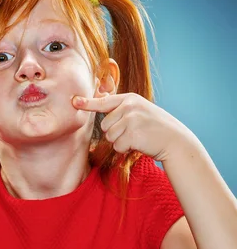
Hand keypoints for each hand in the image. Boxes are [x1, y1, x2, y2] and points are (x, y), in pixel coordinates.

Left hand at [72, 92, 192, 161]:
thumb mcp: (140, 111)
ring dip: (120, 142)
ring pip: (110, 137)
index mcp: (130, 99)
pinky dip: (125, 150)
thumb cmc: (156, 128)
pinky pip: (117, 146)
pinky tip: (139, 144)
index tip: (74, 101)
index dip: (87, 103)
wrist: (175, 140)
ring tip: (138, 138)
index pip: (104, 102)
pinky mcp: (133, 134)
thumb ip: (122, 110)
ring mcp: (131, 119)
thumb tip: (101, 111)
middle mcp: (129, 106)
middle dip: (115, 133)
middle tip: (134, 133)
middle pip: (104, 125)